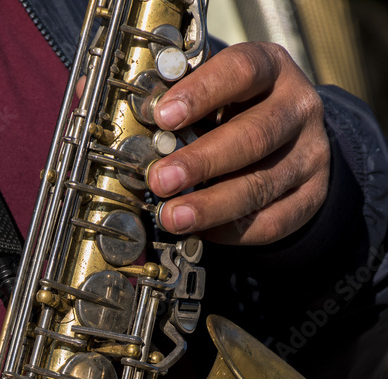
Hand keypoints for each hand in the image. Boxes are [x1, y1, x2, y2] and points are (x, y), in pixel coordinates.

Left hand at [149, 42, 329, 244]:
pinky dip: (232, 231)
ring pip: (260, 186)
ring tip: (173, 217)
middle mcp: (299, 108)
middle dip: (201, 162)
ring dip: (211, 206)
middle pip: (253, 137)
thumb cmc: (241, 110)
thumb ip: (190, 105)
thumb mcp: (221, 92)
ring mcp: (310, 154)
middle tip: (161, 180)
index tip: (163, 117)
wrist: (294, 139)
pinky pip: (272, 221)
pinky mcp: (312, 195)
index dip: (201, 93)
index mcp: (272, 68)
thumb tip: (145, 132)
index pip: (241, 71)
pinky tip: (202, 231)